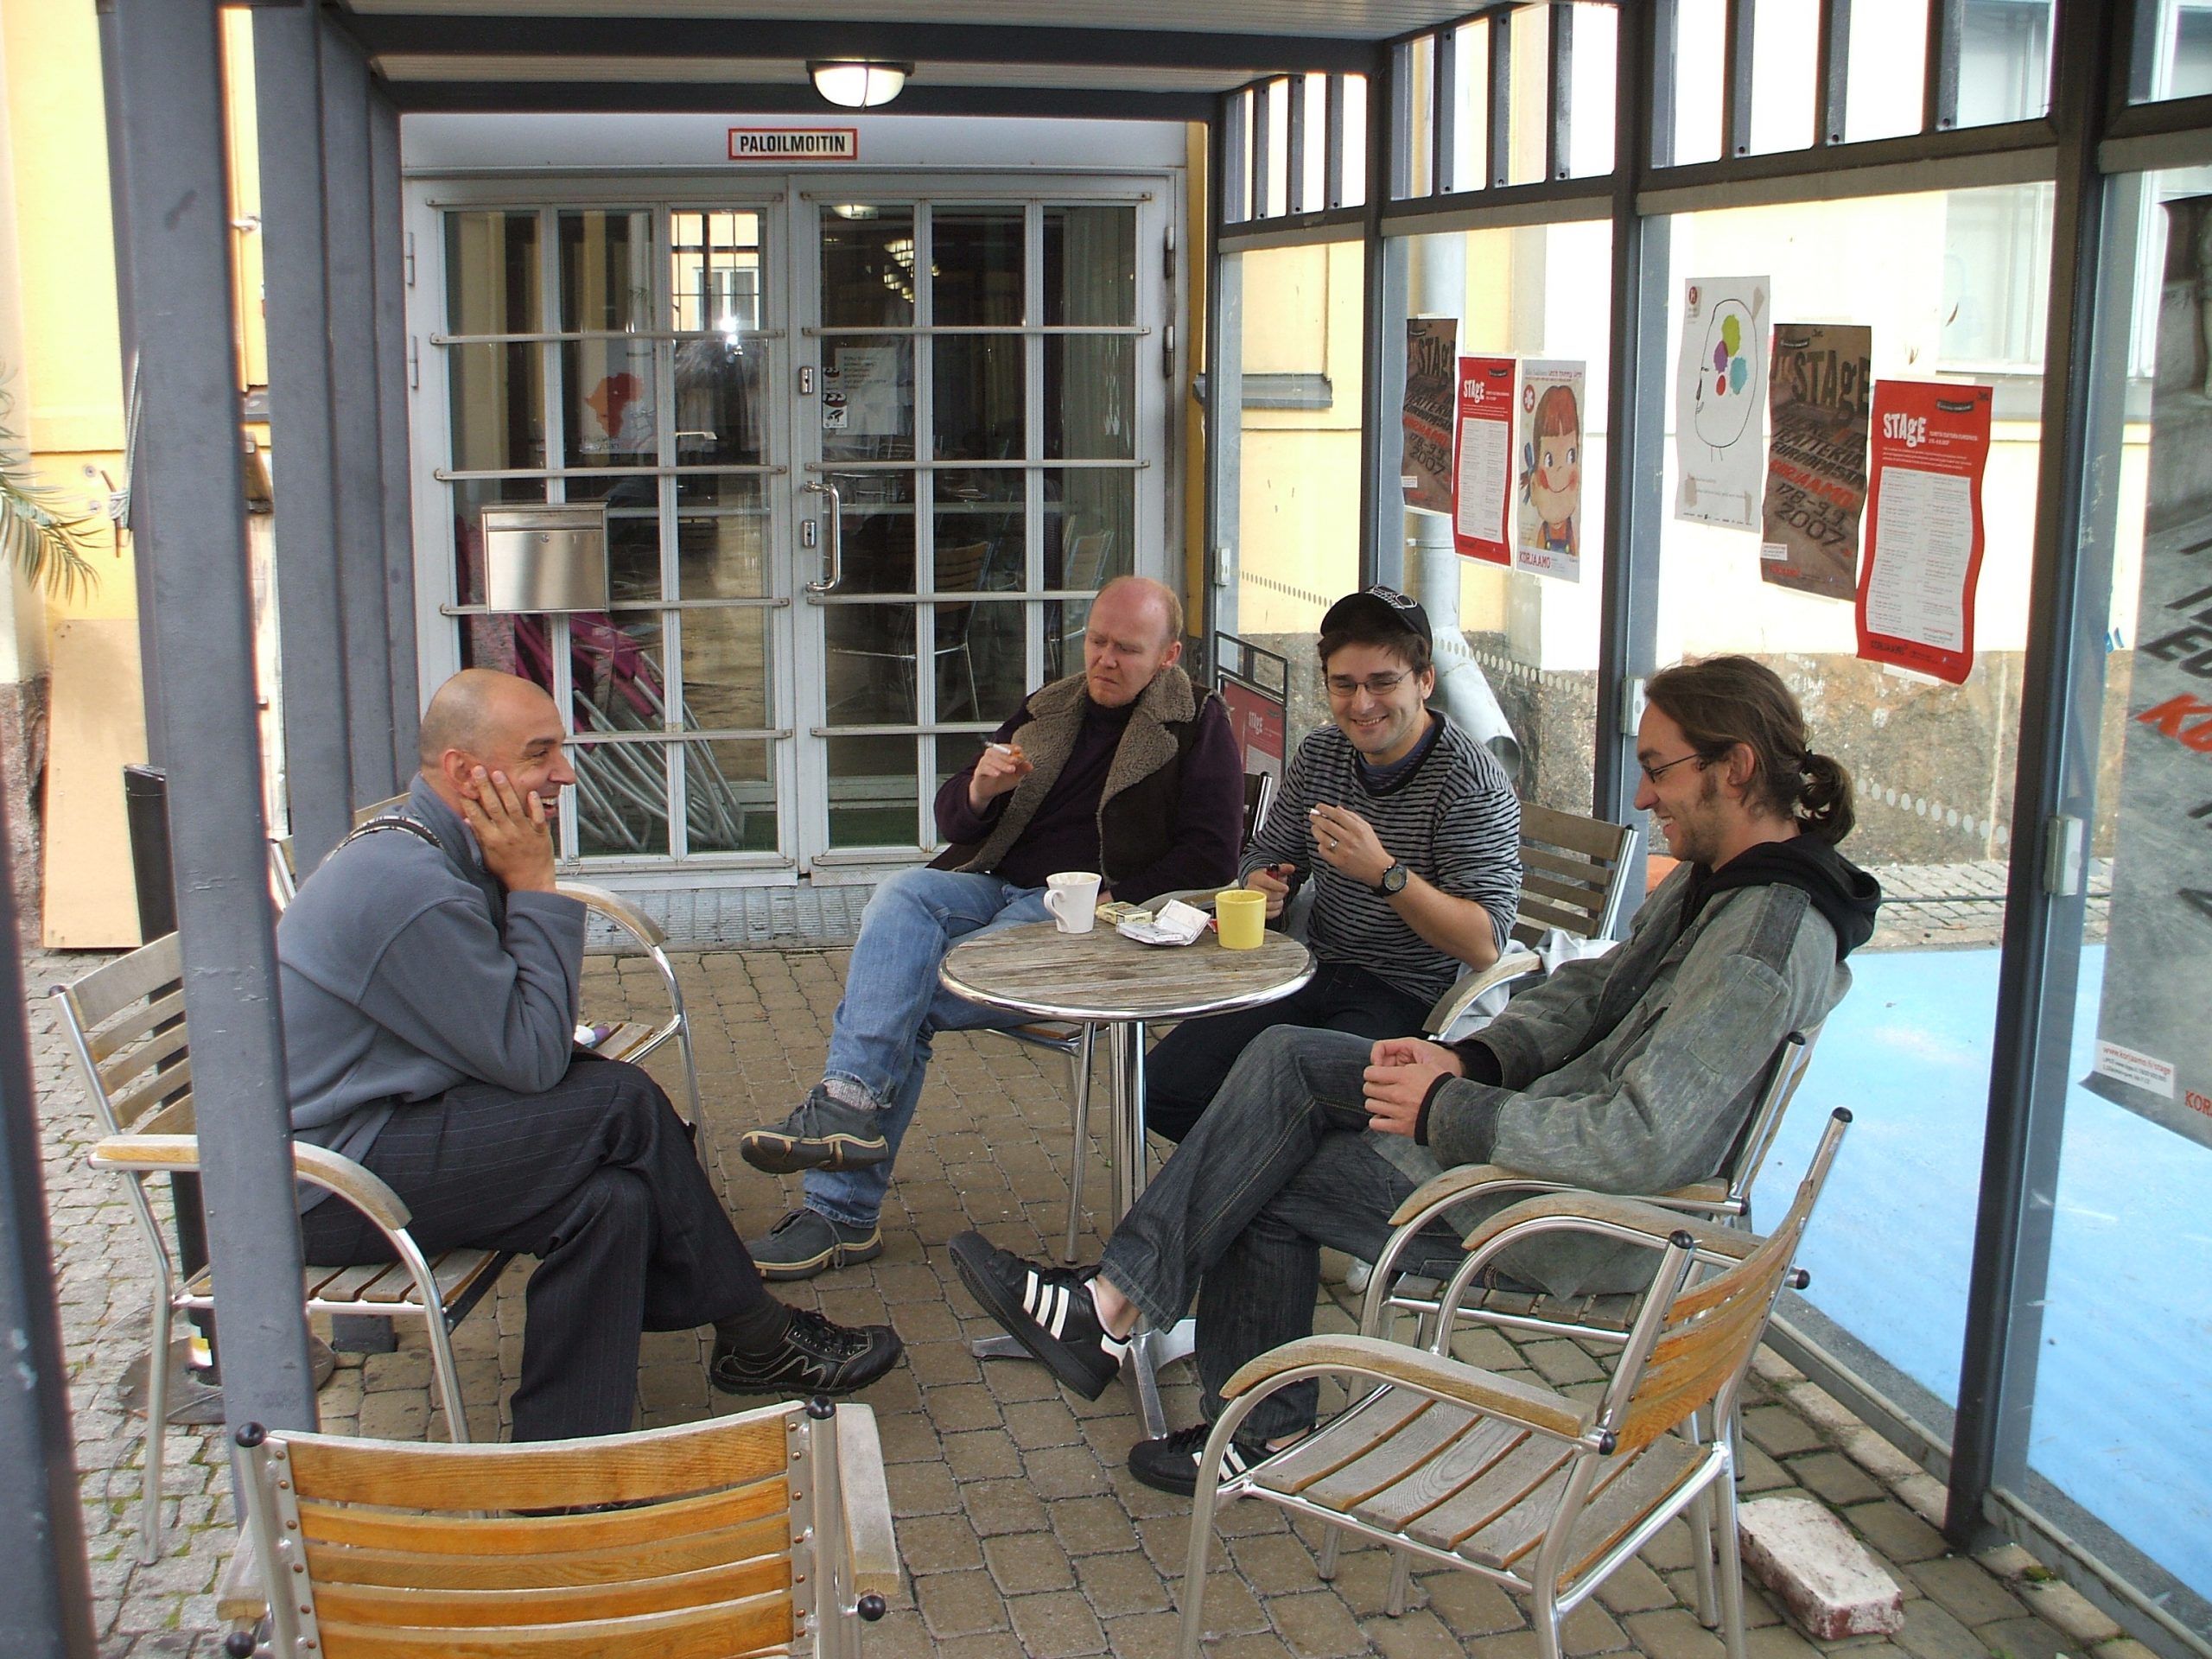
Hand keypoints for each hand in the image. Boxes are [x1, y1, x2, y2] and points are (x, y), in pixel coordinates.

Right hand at [461, 765, 556, 892]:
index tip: (463, 786)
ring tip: (498, 774)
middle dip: (484, 787)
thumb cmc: (508, 870)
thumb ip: (477, 837)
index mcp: (491, 840)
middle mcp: (506, 834)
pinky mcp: (540, 833)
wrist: (531, 883)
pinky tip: (531, 793)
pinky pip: (537, 817)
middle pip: (493, 806)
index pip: (477, 816)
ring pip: (514, 807)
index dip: (469, 800)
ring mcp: (524, 832)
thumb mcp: (487, 856)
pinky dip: (535, 805)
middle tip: (478, 770)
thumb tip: (466, 820)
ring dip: (506, 790)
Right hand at [968, 742, 1033, 811]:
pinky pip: (984, 768)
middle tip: (1016, 761)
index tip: (1019, 750)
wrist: (988, 791)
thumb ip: (1022, 770)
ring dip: (1002, 763)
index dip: (1012, 747)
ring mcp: (984, 762)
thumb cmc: (1001, 780)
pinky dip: (991, 770)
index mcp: (1000, 753)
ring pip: (991, 759)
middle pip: (998, 751)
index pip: (1006, 747)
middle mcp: (991, 755)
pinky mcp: (979, 771)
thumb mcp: (1014, 776)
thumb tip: (1030, 766)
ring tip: (1011, 769)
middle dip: (1008, 756)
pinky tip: (998, 774)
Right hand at [1246, 862, 1294, 919]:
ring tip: (1280, 899)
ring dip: (1278, 903)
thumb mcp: (1275, 871)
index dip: (1278, 886)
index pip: (1266, 882)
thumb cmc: (1267, 879)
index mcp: (1255, 877)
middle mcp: (1250, 889)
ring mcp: (1251, 900)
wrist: (1257, 886)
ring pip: (1267, 905)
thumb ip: (1284, 868)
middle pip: (1267, 895)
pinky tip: (1277, 906)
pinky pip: (1267, 914)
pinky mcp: (1255, 910)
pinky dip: (1275, 911)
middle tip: (1283, 893)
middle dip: (1279, 895)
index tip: (1285, 888)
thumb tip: (1291, 868)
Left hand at [1309, 803, 1389, 887]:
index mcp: (1358, 829)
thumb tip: (1337, 808)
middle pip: (1327, 825)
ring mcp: (1343, 852)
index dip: (1325, 809)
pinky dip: (1320, 846)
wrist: (1378, 868)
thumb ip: (1352, 816)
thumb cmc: (1372, 847)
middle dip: (1317, 818)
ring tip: (1314, 828)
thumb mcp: (1366, 828)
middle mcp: (1350, 840)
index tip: (1319, 807)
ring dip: (1316, 831)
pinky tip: (1322, 843)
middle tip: (1312, 816)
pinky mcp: (1339, 862)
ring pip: (1323, 838)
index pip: (1337, 815)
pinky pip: (1323, 851)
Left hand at [1361, 1037, 1463, 1138]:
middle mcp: (1397, 1093)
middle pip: (1368, 1088)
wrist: (1454, 1110)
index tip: (1374, 1074)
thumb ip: (1408, 1066)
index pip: (1371, 1072)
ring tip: (1382, 1101)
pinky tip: (1383, 1117)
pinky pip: (1376, 1123)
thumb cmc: (1443, 1088)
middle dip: (1371, 1086)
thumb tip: (1398, 1065)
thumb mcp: (1428, 1066)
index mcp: (1404, 1076)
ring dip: (1374, 1102)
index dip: (1371, 1072)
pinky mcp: (1400, 1126)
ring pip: (1370, 1105)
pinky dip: (1376, 1121)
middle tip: (1378, 1087)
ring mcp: (1397, 1111)